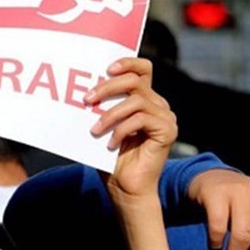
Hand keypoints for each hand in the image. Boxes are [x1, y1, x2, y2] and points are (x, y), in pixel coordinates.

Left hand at [85, 57, 177, 249]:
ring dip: (110, 113)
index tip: (105, 68)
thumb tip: (81, 87)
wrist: (123, 187)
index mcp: (143, 98)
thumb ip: (99, 104)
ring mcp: (165, 117)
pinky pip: (141, 119)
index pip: (142, 68)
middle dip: (108, 87)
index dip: (126, 62)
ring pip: (136, 100)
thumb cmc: (108, 156)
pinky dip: (121, 129)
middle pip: (135, 81)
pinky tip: (110, 143)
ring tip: (95, 130)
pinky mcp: (168, 131)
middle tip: (86, 99)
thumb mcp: (100, 124)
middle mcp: (157, 104)